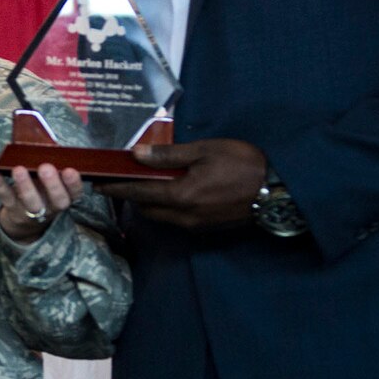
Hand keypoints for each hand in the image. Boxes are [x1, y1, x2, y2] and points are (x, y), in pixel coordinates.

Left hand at [0, 163, 86, 241]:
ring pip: (30, 202)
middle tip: (46, 168)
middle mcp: (52, 207)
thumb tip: (47, 142)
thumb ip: (54, 165)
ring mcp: (31, 211)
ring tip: (19, 169)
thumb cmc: (42, 190)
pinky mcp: (12, 210)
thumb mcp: (52, 180)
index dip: (74, 183)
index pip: (74, 193)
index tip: (70, 170)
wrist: (25, 220)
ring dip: (25, 185)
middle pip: (56, 201)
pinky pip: (5, 197)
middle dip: (52, 184)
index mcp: (65, 197)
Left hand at [95, 138, 267, 229]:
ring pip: (161, 216)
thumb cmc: (243, 164)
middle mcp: (184, 216)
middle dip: (131, 196)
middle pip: (146, 209)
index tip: (99, 183)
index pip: (137, 194)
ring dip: (149, 202)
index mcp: (180, 196)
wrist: (279, 191)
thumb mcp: (204, 151)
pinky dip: (167, 207)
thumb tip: (136, 154)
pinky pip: (177, 219)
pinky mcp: (207, 227)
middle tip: (122, 178)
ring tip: (145, 182)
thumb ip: (168, 155)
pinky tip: (171, 190)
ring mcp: (196, 225)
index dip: (116, 188)